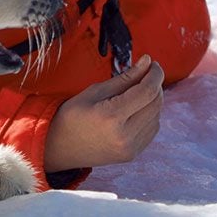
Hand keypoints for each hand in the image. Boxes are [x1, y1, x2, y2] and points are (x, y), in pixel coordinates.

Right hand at [44, 55, 162, 172]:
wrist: (59, 147)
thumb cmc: (72, 116)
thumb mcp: (95, 90)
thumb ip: (125, 78)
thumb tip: (147, 62)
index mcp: (112, 117)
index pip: (147, 92)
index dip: (155, 74)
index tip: (153, 64)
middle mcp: (125, 136)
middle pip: (156, 104)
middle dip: (155, 84)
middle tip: (147, 73)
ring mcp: (130, 148)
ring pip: (157, 116)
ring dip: (153, 100)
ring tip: (138, 90)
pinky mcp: (132, 154)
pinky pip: (151, 130)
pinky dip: (149, 115)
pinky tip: (137, 108)